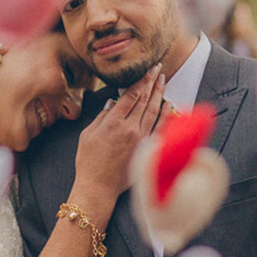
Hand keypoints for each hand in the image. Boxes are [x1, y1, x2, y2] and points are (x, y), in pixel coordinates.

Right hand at [72, 65, 166, 212]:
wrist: (98, 187)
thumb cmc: (88, 162)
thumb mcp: (87, 135)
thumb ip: (101, 116)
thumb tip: (113, 102)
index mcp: (113, 122)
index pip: (132, 95)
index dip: (141, 80)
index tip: (148, 69)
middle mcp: (130, 128)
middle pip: (145, 99)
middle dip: (152, 82)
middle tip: (159, 68)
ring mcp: (141, 139)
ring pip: (154, 111)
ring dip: (159, 94)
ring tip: (163, 80)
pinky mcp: (147, 149)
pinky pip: (159, 128)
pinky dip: (165, 115)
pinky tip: (169, 105)